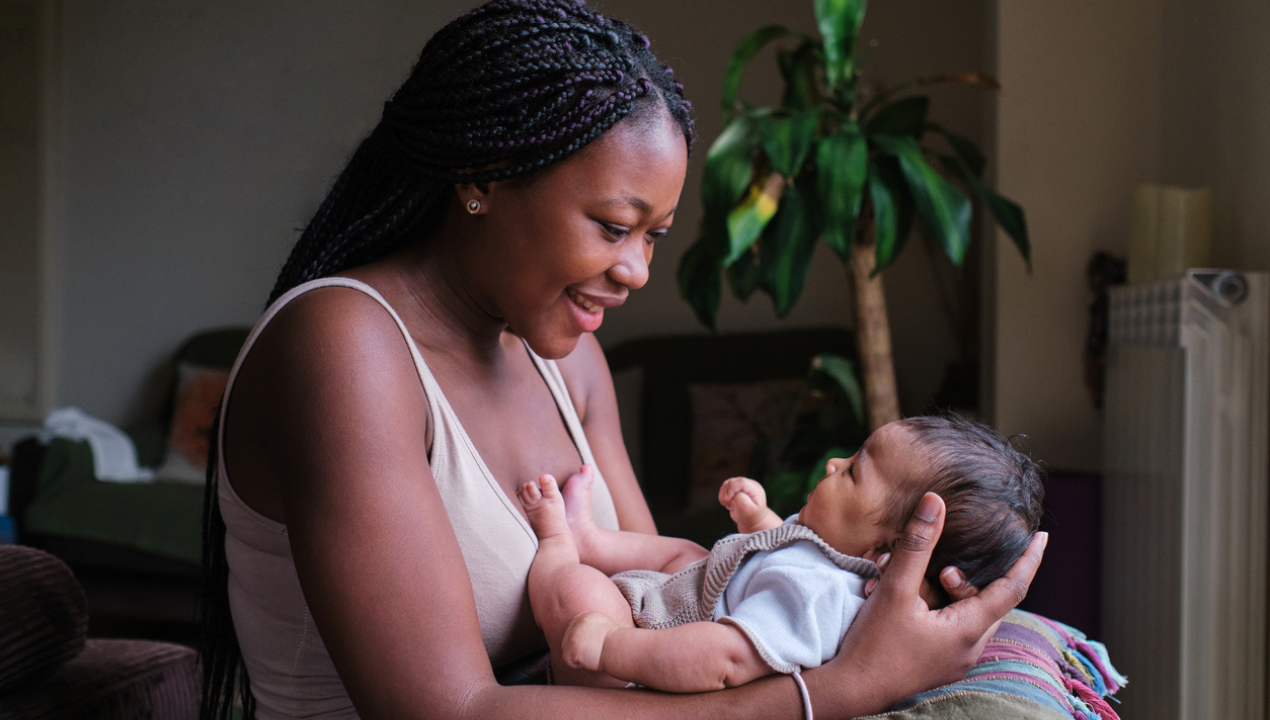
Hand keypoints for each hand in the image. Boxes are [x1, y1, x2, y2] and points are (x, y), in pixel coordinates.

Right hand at [718, 477, 771, 531]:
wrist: (752, 520)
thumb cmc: (751, 516)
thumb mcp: (748, 511)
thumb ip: (741, 501)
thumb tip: (733, 494)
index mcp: (755, 489)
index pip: (741, 482)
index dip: (731, 489)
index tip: (727, 500)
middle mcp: (749, 484)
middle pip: (732, 482)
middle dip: (726, 494)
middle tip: (728, 505)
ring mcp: (742, 485)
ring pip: (727, 484)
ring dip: (724, 495)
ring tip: (729, 505)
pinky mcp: (736, 487)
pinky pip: (725, 487)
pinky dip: (723, 496)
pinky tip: (728, 503)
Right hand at [810, 493, 1046, 715]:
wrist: (850, 691)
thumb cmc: (873, 644)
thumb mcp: (895, 589)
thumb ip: (917, 545)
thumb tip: (935, 502)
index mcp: (969, 630)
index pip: (1012, 588)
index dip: (1028, 560)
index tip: (1041, 537)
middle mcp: (970, 648)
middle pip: (987, 600)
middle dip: (968, 575)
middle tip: (943, 564)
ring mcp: (954, 660)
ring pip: (967, 614)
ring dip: (948, 592)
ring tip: (914, 580)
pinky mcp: (938, 664)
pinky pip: (952, 628)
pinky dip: (939, 608)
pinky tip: (910, 600)